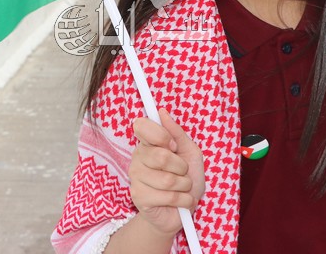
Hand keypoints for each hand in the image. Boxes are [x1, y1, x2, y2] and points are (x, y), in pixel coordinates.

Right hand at [128, 108, 205, 236]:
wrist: (182, 211)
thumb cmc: (186, 180)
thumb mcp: (190, 153)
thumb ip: (178, 133)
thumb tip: (162, 113)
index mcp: (148, 144)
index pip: (142, 126)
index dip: (161, 135)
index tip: (174, 146)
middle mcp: (137, 158)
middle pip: (161, 156)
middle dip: (182, 167)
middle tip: (182, 173)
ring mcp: (136, 178)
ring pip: (167, 180)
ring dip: (185, 186)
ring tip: (183, 189)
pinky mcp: (139, 197)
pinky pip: (168, 196)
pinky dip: (183, 201)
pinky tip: (181, 202)